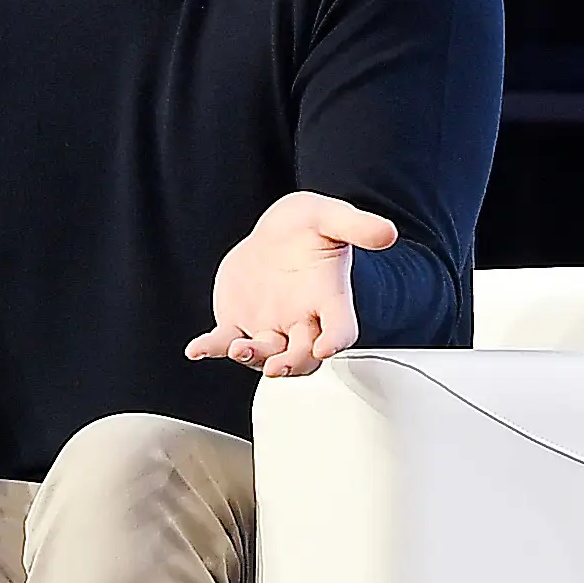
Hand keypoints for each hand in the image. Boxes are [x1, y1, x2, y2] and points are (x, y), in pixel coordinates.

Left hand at [186, 192, 397, 377]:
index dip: (336, 341)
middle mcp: (302, 321)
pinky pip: (225, 342)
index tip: (327, 347)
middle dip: (292, 363)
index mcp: (328, 299)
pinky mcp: (239, 324)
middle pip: (304, 356)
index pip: (341, 329)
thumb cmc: (307, 227)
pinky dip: (211, 348)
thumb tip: (386, 232)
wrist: (275, 233)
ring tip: (239, 348)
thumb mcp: (330, 216)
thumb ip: (356, 226)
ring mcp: (270, 327)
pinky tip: (197, 349)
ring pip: (266, 355)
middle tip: (278, 365)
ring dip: (254, 358)